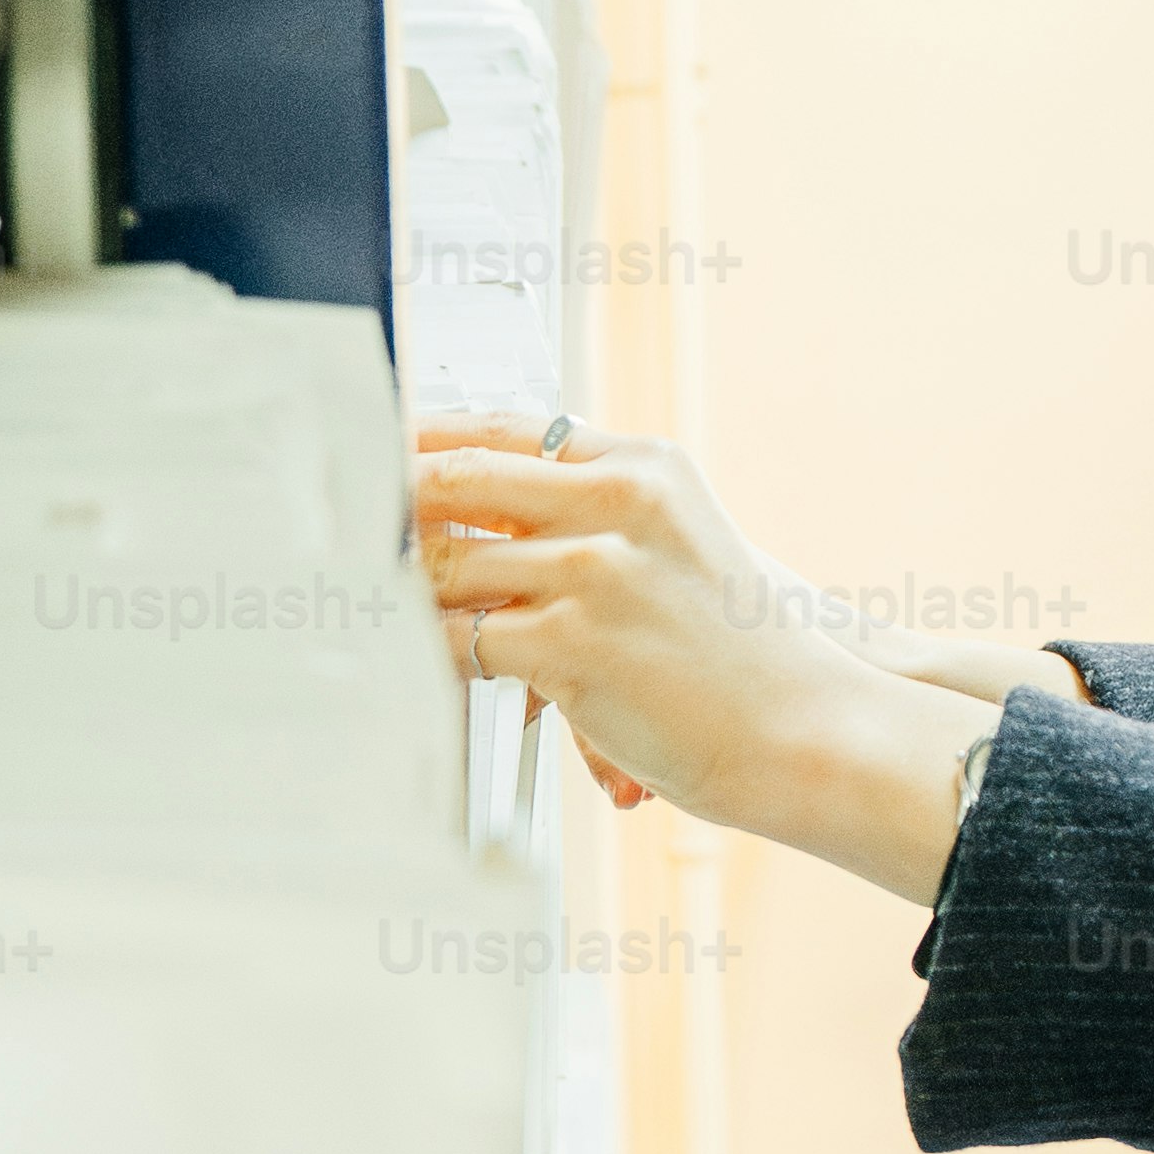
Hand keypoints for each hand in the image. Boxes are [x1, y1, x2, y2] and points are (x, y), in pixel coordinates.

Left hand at [409, 408, 999, 904]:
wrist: (806, 726)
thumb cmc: (745, 655)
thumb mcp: (684, 547)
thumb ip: (599, 520)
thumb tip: (488, 529)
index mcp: (645, 464)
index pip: (507, 426)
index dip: (429, 437)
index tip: (380, 448)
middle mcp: (618, 501)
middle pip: (460, 479)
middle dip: (392, 505)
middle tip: (347, 528)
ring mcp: (593, 570)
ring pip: (447, 564)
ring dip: (405, 593)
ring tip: (376, 607)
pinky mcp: (570, 642)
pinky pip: (460, 638)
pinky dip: (431, 656)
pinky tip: (424, 667)